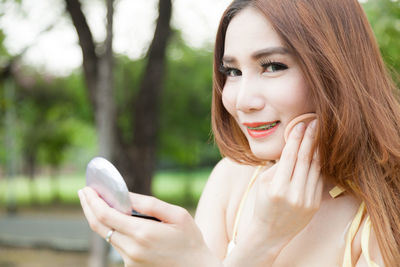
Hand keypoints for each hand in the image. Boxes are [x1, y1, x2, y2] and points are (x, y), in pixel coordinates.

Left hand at [78, 187, 220, 266]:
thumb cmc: (190, 240)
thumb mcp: (177, 215)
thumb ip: (149, 204)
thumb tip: (126, 195)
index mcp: (142, 233)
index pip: (106, 215)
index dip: (93, 201)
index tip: (87, 188)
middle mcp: (131, 249)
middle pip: (99, 226)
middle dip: (88, 207)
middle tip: (84, 192)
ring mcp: (130, 261)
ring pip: (106, 235)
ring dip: (99, 218)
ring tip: (97, 202)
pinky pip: (117, 244)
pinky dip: (112, 229)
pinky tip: (115, 219)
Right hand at [253, 119, 322, 245]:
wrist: (270, 233)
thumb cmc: (262, 203)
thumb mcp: (263, 183)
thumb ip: (277, 166)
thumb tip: (292, 145)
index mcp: (276, 188)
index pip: (289, 157)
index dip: (296, 138)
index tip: (301, 123)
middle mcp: (293, 194)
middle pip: (305, 159)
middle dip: (310, 138)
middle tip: (315, 121)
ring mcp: (307, 201)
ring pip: (315, 168)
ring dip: (318, 148)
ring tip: (319, 132)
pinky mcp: (315, 204)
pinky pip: (318, 179)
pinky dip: (318, 164)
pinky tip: (319, 151)